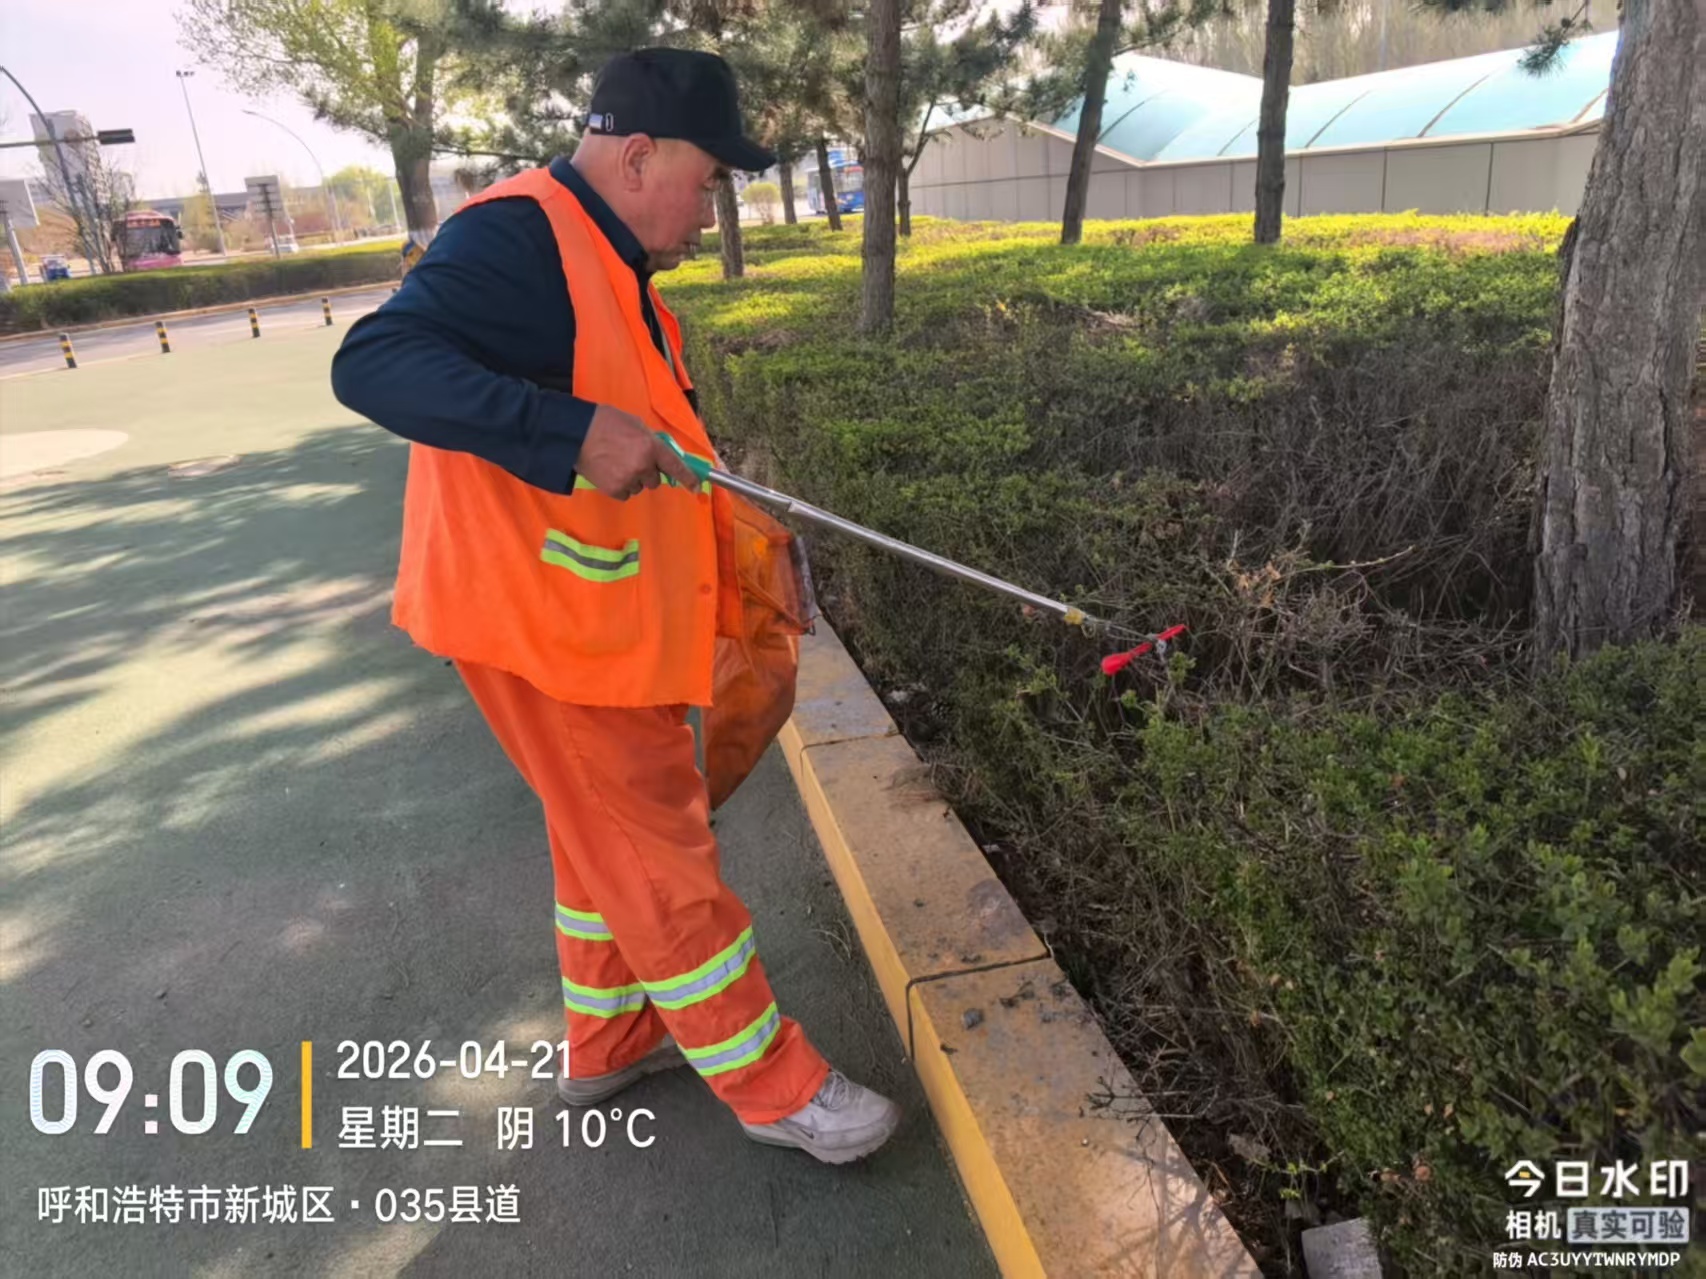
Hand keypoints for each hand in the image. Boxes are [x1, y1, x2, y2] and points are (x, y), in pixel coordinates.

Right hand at [576, 404, 698, 499]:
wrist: (575, 434)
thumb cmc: (605, 423)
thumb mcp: (635, 425)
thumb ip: (651, 441)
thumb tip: (660, 455)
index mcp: (651, 447)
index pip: (676, 466)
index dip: (688, 478)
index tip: (696, 487)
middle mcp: (643, 466)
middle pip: (655, 480)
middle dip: (647, 472)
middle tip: (631, 459)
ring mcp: (628, 479)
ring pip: (640, 487)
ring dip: (633, 478)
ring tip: (615, 462)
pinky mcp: (614, 490)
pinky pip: (625, 494)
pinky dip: (620, 486)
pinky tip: (609, 471)